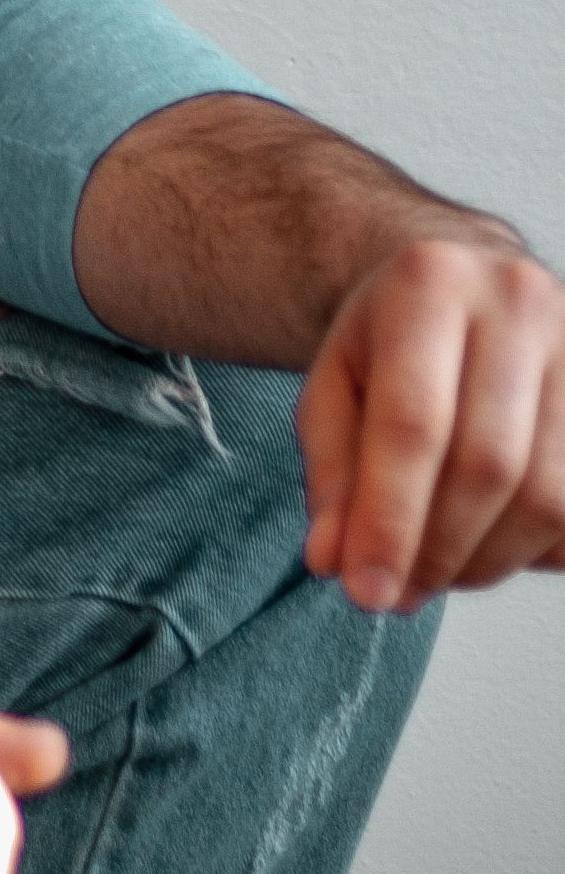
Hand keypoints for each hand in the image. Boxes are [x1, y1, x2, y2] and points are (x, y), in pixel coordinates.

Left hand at [298, 232, 564, 608]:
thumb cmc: (392, 341)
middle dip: (439, 550)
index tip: (367, 593)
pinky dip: (535, 550)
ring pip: (547, 497)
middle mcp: (517, 302)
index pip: (414, 422)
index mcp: (430, 282)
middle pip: (487, 465)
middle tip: (399, 592)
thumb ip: (331, 473)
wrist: (466, 280)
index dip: (390, 519)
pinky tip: (493, 540)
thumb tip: (333, 561)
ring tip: (441, 569)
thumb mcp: (334, 384)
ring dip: (489, 561)